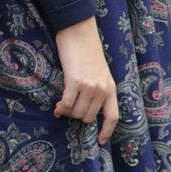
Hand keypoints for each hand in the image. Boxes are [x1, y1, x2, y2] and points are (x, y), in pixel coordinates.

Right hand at [53, 16, 118, 143]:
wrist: (79, 31)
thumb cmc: (87, 50)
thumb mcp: (100, 71)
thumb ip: (98, 89)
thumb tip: (88, 108)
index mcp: (111, 86)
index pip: (113, 116)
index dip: (106, 131)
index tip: (100, 141)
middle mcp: (102, 89)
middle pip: (89, 117)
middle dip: (78, 116)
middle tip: (71, 108)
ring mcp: (89, 86)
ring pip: (77, 113)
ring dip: (69, 111)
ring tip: (64, 104)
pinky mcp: (75, 81)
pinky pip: (67, 104)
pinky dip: (61, 108)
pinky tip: (57, 107)